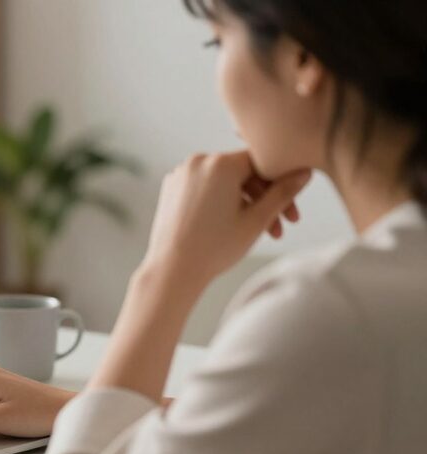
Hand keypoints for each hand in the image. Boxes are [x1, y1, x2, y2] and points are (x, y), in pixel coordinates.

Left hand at [144, 151, 310, 284]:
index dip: (281, 186)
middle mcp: (198, 161)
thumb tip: (305, 171)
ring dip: (244, 204)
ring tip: (258, 234)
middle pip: (243, 173)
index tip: (292, 213)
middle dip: (264, 200)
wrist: (171, 269)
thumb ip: (284, 192)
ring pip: (224, 182)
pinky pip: (204, 188)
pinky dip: (220, 202)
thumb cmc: (215, 247)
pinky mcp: (171, 188)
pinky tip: (228, 226)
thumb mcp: (257, 219)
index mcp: (221, 163)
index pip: (263, 163)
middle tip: (281, 228)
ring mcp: (181, 174)